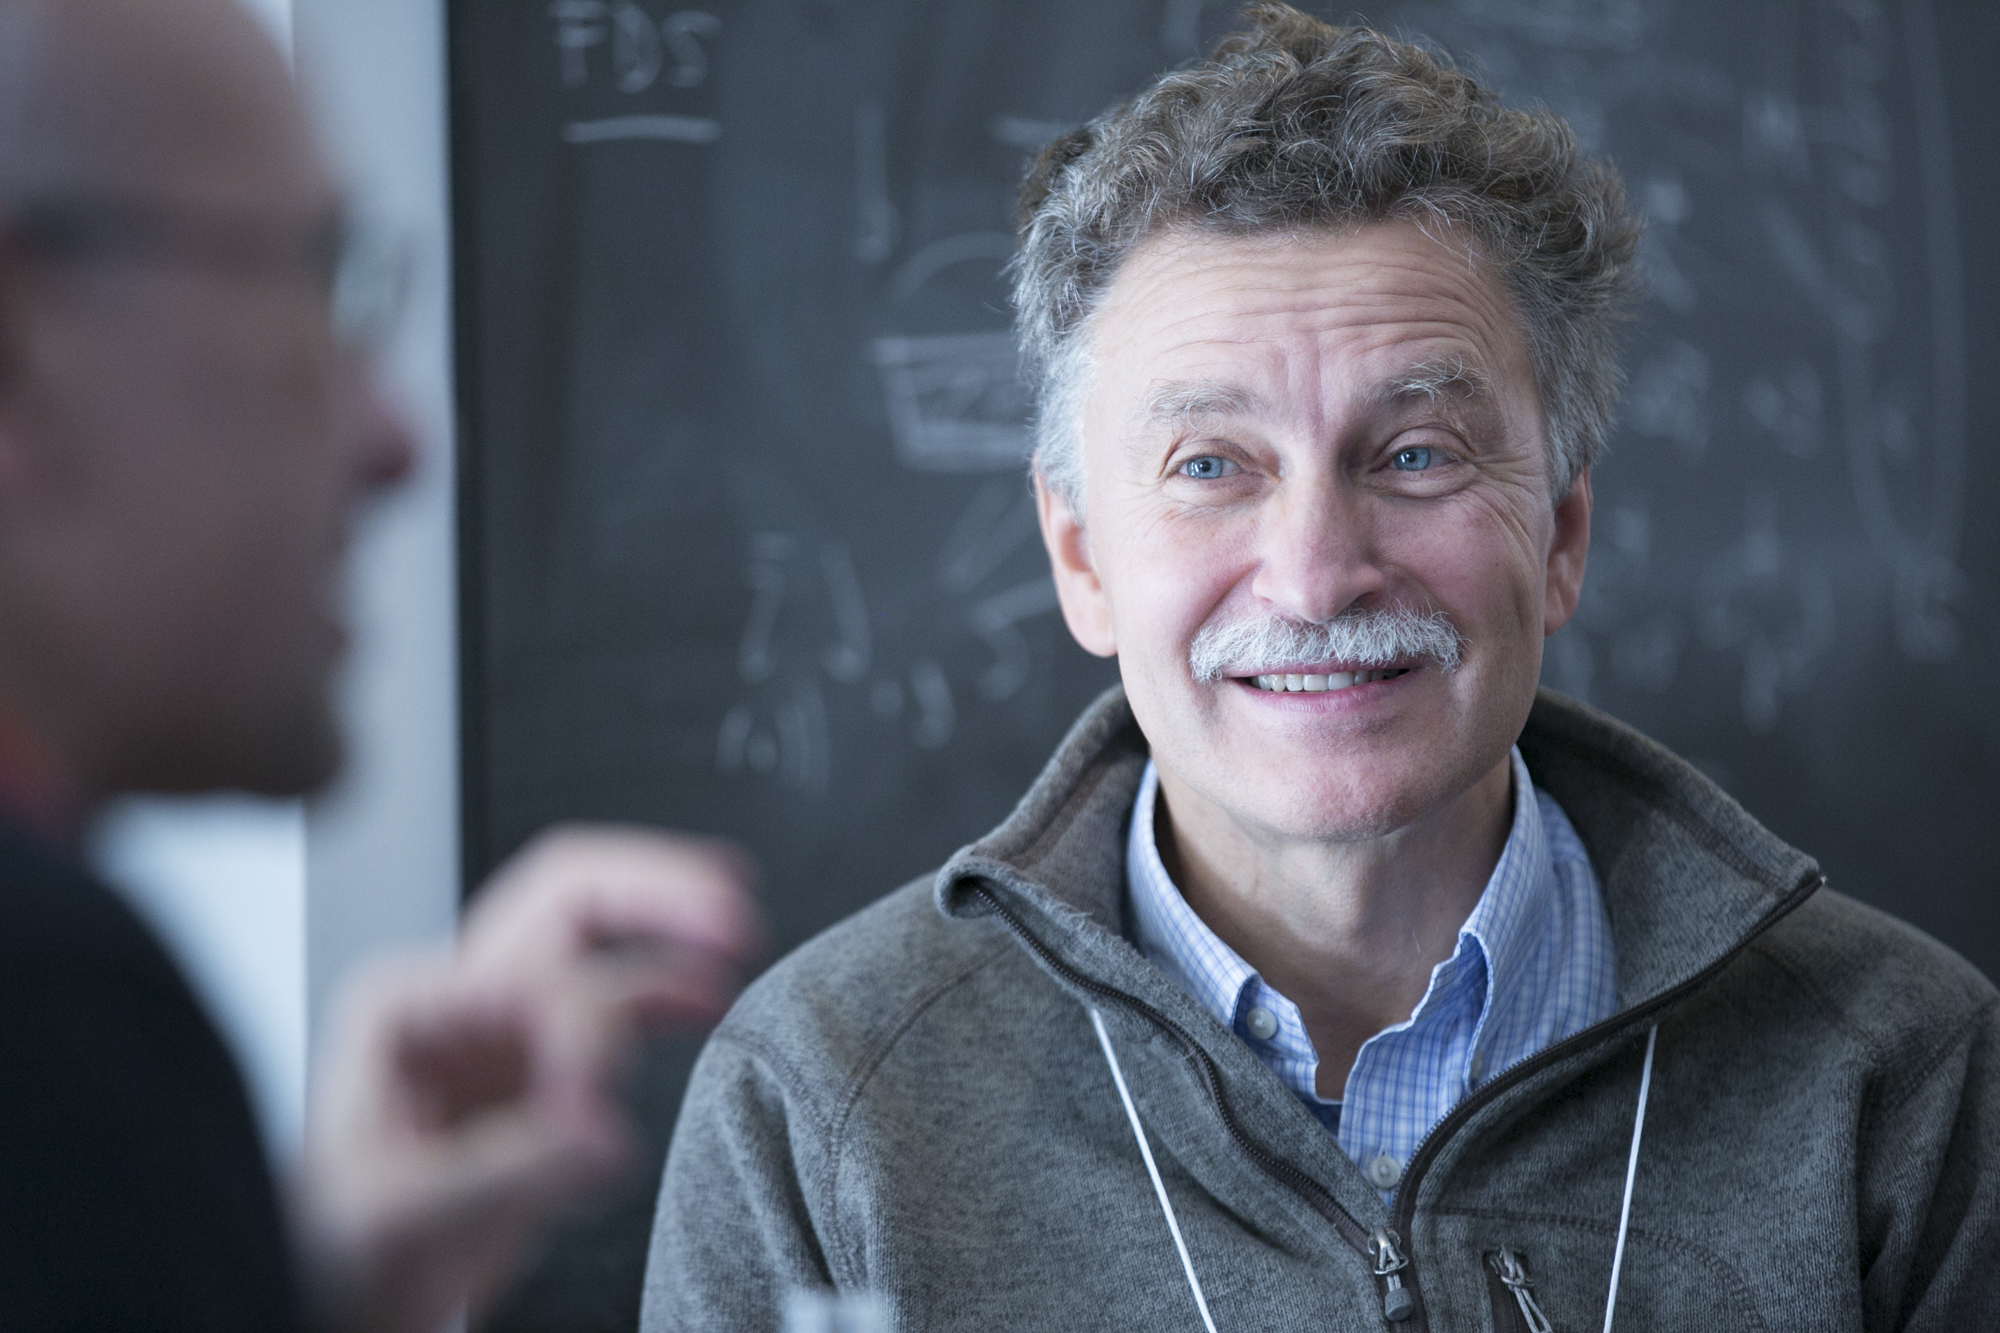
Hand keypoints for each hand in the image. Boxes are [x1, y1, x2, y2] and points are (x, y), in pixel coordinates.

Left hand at [298, 825, 759, 1332]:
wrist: (339, 1297)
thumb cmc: (335, 1251)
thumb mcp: (399, 1214)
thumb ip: (505, 1172)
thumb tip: (603, 1132)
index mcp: (409, 1007)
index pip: (531, 984)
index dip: (582, 1046)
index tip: (593, 1118)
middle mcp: (461, 998)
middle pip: (568, 901)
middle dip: (652, 891)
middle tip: (725, 904)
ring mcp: (507, 1030)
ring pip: (603, 943)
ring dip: (674, 931)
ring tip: (739, 940)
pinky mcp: (545, 1072)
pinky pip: (621, 1004)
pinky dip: (672, 991)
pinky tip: (712, 997)